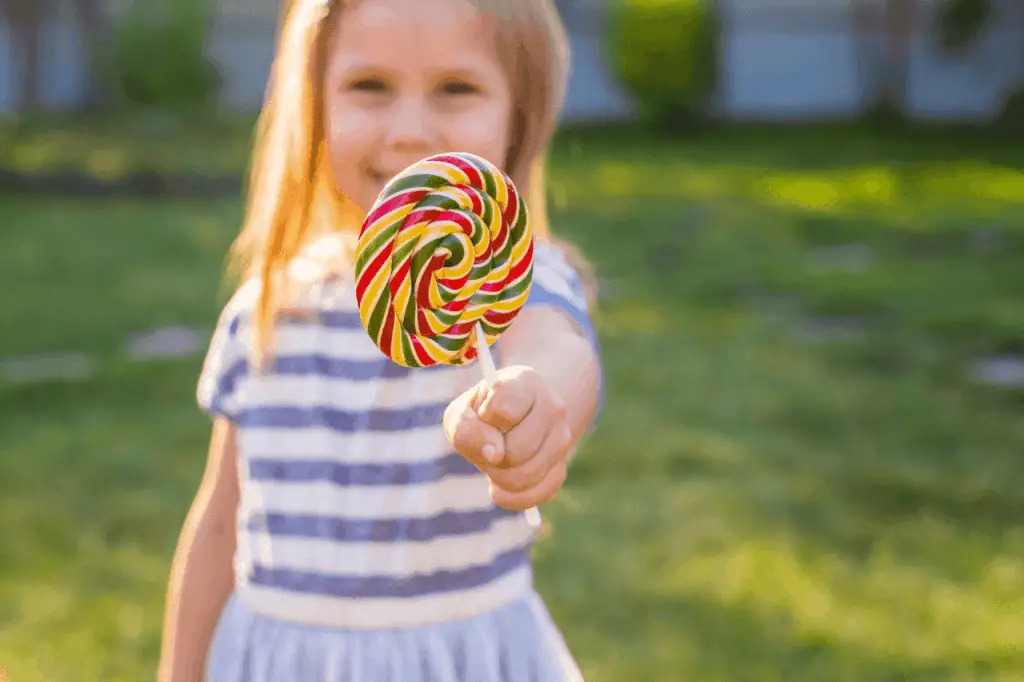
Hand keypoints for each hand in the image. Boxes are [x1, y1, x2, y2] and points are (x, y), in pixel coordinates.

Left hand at [443, 365, 573, 510]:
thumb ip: (468, 431)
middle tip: (489, 446)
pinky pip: (538, 494)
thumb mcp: (460, 416)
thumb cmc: (479, 416)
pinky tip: (502, 485)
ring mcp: (562, 438)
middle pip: (519, 449)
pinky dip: (513, 497)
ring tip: (496, 462)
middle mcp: (552, 407)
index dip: (485, 418)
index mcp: (525, 382)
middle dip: (493, 457)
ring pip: (528, 474)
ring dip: (501, 478)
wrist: (505, 424)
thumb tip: (495, 454)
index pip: (505, 408)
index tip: (484, 413)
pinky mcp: (561, 467)